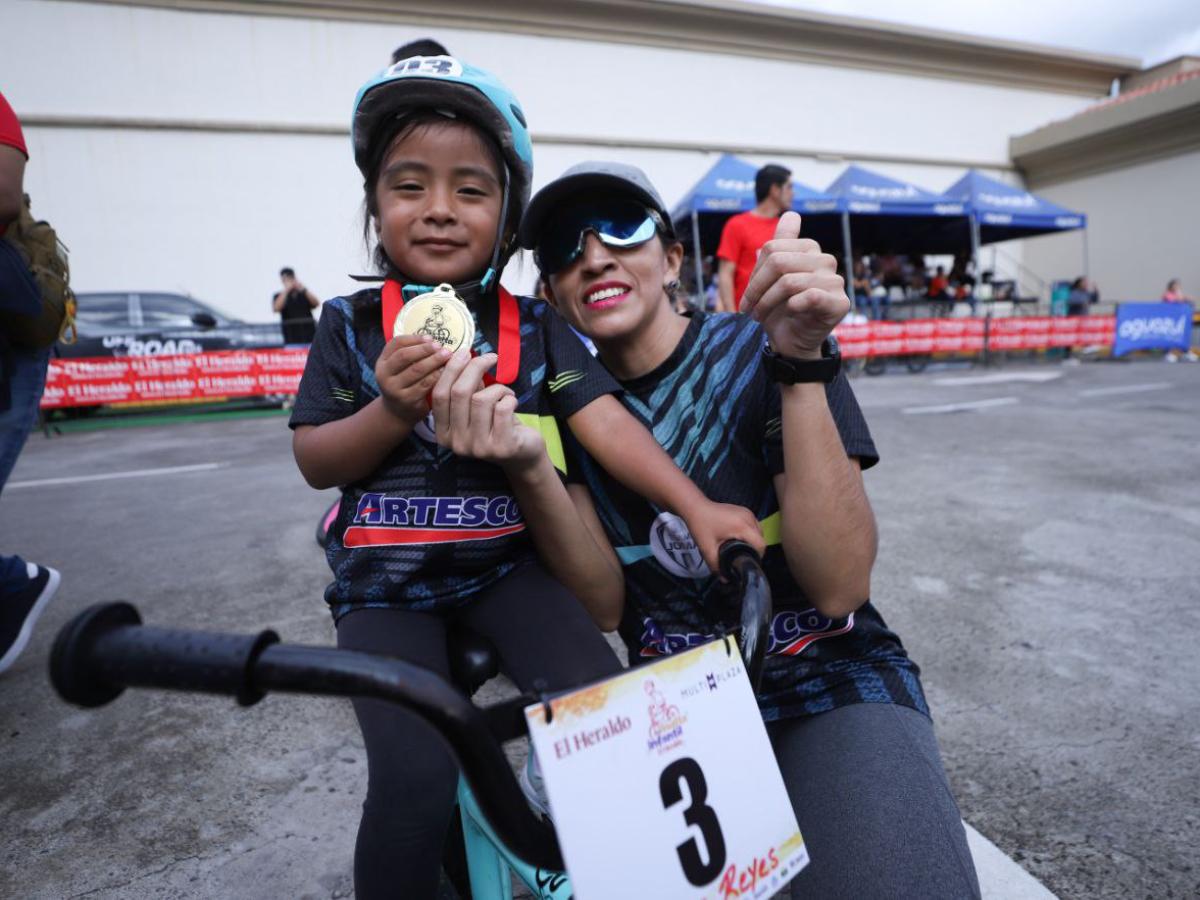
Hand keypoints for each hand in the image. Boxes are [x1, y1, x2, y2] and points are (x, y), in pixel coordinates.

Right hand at [375, 334, 450, 424]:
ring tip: (447, 356)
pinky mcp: (406, 400)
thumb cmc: (404, 385)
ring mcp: (394, 389)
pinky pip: (424, 384)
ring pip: (416, 370)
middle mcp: (384, 375)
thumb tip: (432, 339)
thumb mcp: (400, 368)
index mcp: (382, 362)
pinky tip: (446, 371)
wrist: (398, 413)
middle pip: (405, 356)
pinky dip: (437, 375)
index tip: (431, 338)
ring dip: (434, 361)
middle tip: (441, 346)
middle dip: (425, 349)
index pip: (396, 343)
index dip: (415, 338)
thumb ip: (411, 354)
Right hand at [431, 351, 544, 470]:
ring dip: (498, 388)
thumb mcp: (474, 407)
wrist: (522, 454)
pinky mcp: (501, 447)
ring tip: (505, 393)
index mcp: (443, 433)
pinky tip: (512, 402)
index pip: (439, 395)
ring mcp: (478, 448)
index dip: (452, 369)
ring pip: (482, 399)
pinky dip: (509, 398)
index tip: (466, 352)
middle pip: (459, 393)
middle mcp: (456, 443)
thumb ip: (466, 388)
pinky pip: (502, 408)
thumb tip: (462, 355)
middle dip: (475, 367)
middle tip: (490, 357)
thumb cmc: (496, 425)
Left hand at [680, 499, 764, 573]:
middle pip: (761, 539)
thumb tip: (725, 579)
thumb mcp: (707, 548)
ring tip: (740, 549)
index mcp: (742, 526)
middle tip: (741, 557)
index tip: (747, 562)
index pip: (761, 545)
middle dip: (754, 550)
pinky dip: (750, 533)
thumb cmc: (700, 526)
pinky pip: (754, 525)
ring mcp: (747, 512)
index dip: (757, 556)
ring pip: (759, 532)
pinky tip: (740, 539)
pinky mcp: (745, 510)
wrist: (695, 507)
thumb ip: (716, 565)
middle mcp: (748, 517)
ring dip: (753, 541)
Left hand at [739, 212, 848, 357]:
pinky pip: (809, 296)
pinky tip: (788, 314)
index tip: (748, 295)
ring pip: (789, 282)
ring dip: (766, 303)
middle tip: (748, 309)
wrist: (792, 343)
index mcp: (809, 249)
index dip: (754, 272)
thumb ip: (778, 247)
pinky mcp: (839, 302)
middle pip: (778, 262)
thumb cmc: (779, 310)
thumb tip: (791, 214)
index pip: (772, 248)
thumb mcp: (771, 278)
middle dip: (756, 288)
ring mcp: (835, 280)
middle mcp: (825, 260)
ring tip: (758, 316)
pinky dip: (791, 307)